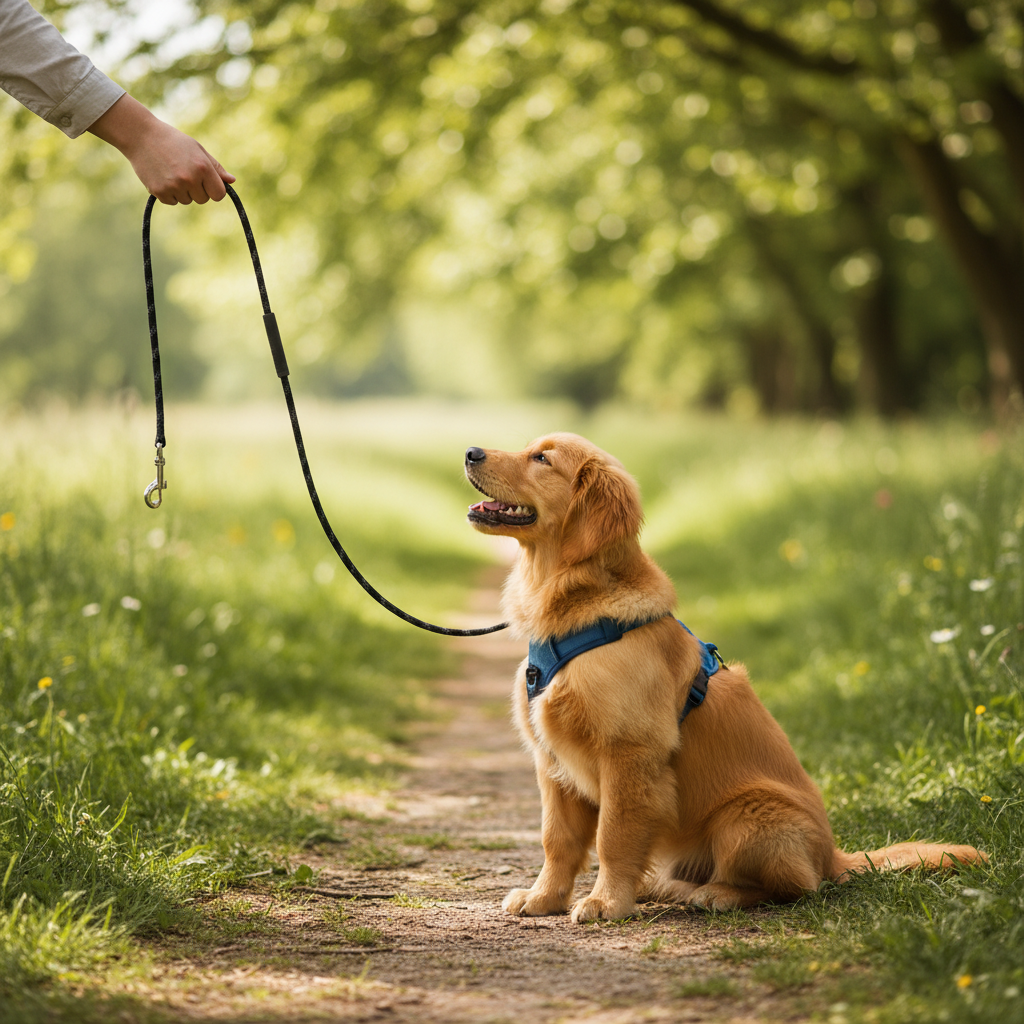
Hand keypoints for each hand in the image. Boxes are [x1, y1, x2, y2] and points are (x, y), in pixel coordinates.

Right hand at [88, 94, 234, 204]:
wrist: (141, 136)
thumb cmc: (173, 141)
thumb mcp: (197, 149)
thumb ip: (215, 168)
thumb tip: (232, 181)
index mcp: (203, 168)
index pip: (219, 194)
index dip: (214, 190)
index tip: (207, 184)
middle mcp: (190, 179)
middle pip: (203, 199)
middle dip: (197, 190)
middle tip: (184, 172)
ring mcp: (174, 186)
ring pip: (187, 201)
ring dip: (182, 191)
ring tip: (171, 171)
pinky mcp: (160, 192)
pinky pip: (172, 202)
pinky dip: (169, 193)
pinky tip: (162, 176)